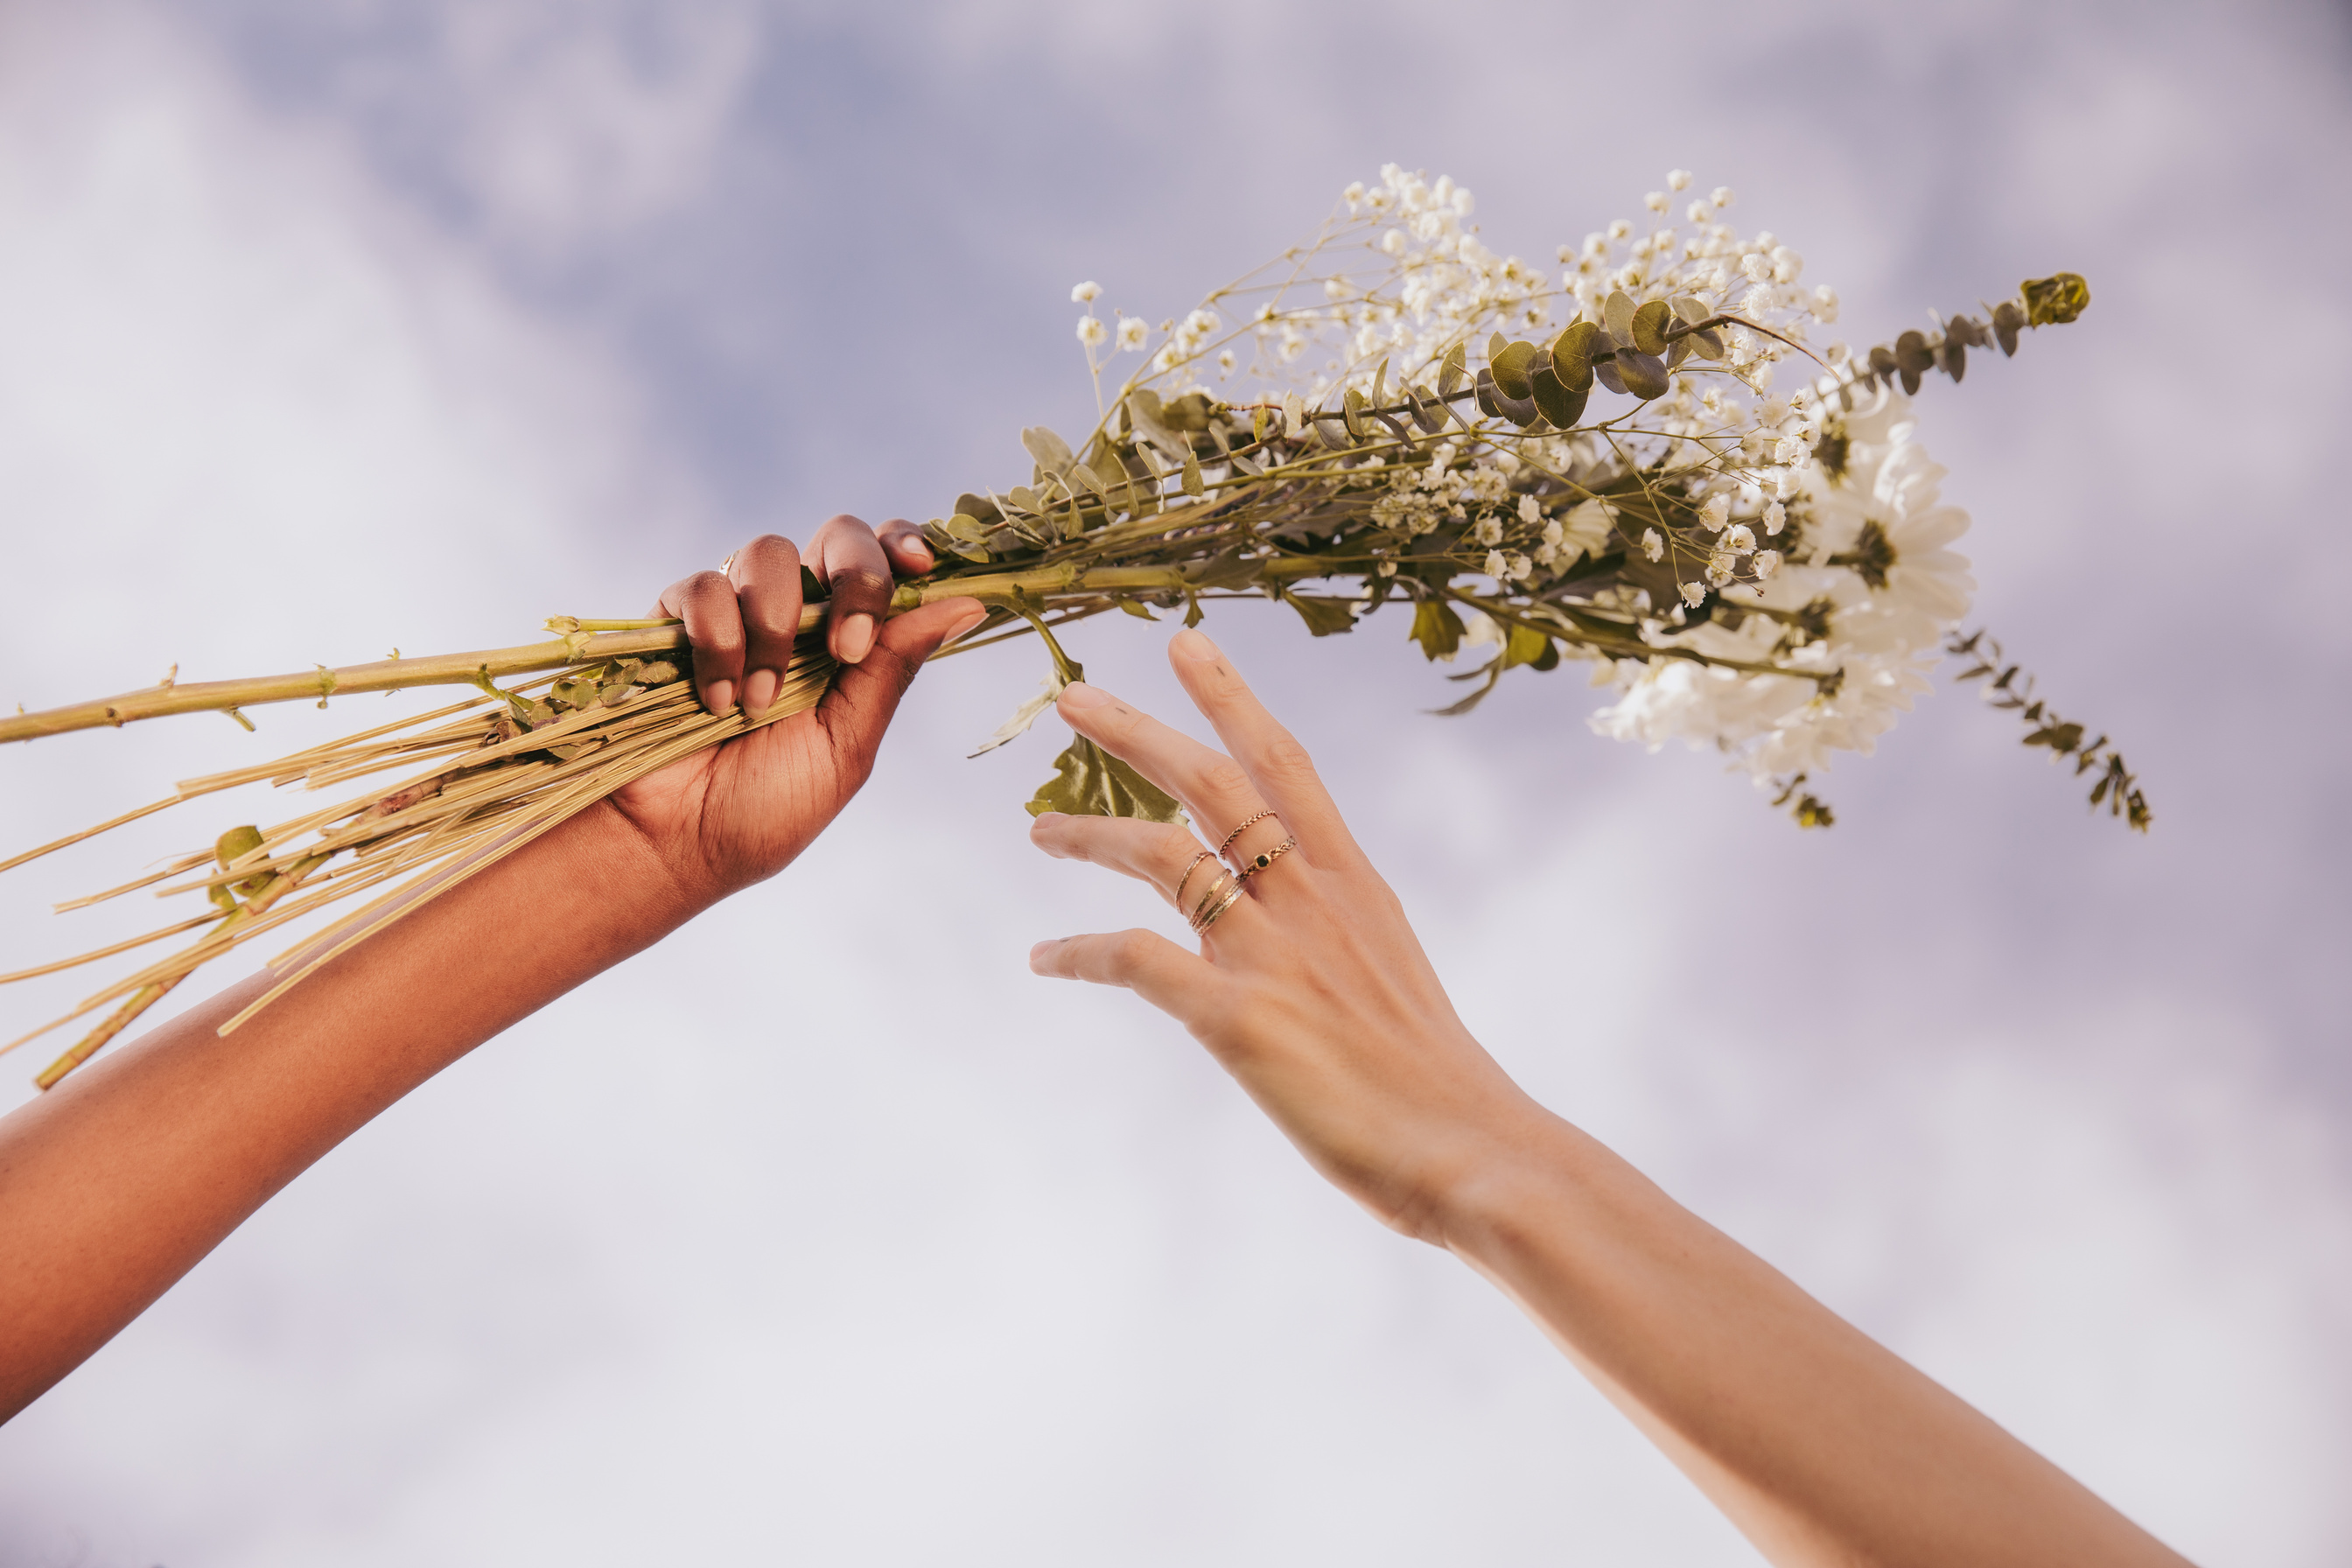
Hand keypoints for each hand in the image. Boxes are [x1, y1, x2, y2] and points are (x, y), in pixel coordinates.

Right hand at [610, 516, 982, 906]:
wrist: (679, 842)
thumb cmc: (765, 809)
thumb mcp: (846, 745)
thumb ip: (893, 669)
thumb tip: (968, 605)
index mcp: (850, 643)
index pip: (887, 563)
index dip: (903, 545)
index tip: (918, 565)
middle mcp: (798, 616)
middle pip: (838, 535)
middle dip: (854, 575)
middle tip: (845, 648)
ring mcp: (736, 611)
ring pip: (768, 552)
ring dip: (773, 627)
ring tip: (760, 701)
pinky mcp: (674, 619)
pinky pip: (703, 587)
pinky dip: (715, 642)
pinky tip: (715, 699)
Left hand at [1026, 628, 1546, 1241]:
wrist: (1474, 1152)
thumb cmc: (1437, 1083)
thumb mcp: (1391, 974)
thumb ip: (1335, 934)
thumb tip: (1296, 931)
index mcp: (1354, 884)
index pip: (1285, 762)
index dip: (1231, 698)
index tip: (1187, 644)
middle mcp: (1310, 900)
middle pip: (1211, 781)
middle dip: (1136, 730)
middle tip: (1072, 696)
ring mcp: (1273, 954)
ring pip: (1162, 853)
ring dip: (1090, 832)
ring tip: (1038, 829)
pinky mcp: (1238, 1020)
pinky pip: (1136, 961)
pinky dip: (1082, 952)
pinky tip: (1047, 959)